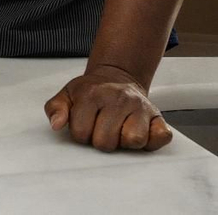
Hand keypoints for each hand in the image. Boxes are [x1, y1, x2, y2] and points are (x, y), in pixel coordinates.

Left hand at [45, 65, 172, 151]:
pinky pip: (161, 136)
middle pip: (106, 142)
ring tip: (118, 130)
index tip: (85, 125)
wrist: (117, 76)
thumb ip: (56, 108)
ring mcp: (141, 106)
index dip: (81, 134)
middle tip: (102, 128)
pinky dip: (152, 140)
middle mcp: (119, 98)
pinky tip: (139, 131)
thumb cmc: (91, 91)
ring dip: (124, 142)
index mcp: (93, 94)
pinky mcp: (158, 116)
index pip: (82, 133)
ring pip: (134, 140)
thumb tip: (56, 124)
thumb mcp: (67, 95)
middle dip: (101, 140)